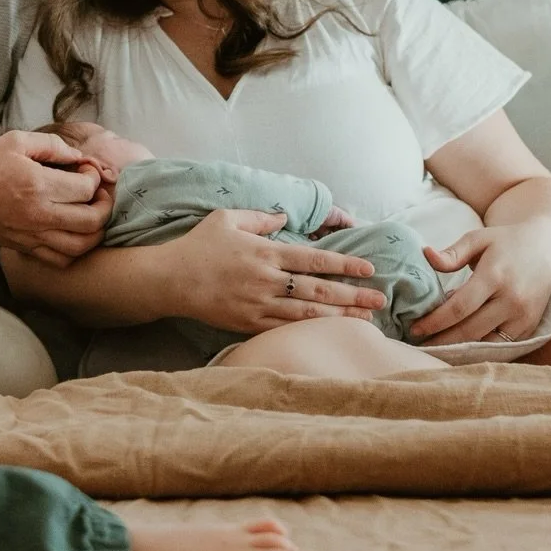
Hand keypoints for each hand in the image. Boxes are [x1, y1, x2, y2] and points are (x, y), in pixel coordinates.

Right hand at [0, 131, 113, 266]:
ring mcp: (33, 236)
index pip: (86, 189)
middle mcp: (39, 215)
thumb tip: (79, 157)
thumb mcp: (17, 141)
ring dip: (96, 231)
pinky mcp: (27, 249)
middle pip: (92, 221)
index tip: (85, 170)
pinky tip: (74, 233)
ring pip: (82, 246)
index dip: (94, 177)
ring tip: (91, 215)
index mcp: (37, 185)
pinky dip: (76, 250)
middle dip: (104, 205)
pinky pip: (62, 260)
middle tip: (98, 194)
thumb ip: (53, 145)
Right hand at [169, 209, 387, 334]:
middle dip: (353, 295)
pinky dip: (310, 330)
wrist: (169, 280)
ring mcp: (258, 305)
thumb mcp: (227, 219)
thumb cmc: (199, 246)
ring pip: (307, 312)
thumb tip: (285, 219)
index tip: (369, 269)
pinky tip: (329, 332)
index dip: (345, 264)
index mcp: (265, 252)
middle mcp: (266, 280)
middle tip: (380, 300)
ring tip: (365, 320)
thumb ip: (260, 218)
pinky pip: (285, 328)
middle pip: (318, 288)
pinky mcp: (248, 324)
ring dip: (339, 316)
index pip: (314, 259)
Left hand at [409, 222, 550, 345]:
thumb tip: (426, 256)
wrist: (549, 246)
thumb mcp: (478, 239)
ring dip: (458, 350)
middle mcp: (512, 300)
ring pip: (485, 343)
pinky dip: (479, 350)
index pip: (460, 307)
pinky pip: (500, 347)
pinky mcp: (531, 327)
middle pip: (470, 330)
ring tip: (434, 348)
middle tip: (418, 344)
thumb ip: (452, 253)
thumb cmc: (506, 241)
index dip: (434, 322)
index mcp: (496, 276)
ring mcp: (524, 317)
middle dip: (441, 340)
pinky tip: (459, 348)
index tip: (414, 328)